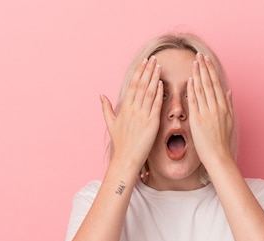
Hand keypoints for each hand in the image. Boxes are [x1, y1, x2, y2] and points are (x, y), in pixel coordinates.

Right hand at [101, 56, 162, 170]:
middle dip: (147, 70)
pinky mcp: (151, 123)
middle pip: (141, 85)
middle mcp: (133, 109)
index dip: (139, 72)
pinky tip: (162, 84)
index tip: (144, 62)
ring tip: (159, 66)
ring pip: (149, 92)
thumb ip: (106, 108)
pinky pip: (155, 105)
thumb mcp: (111, 124)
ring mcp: (142, 116)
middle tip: (153, 58)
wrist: (126, 158)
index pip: (132, 85)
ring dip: (154, 78)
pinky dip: (159, 93)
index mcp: (125, 108)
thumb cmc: (120, 143)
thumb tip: (101, 95)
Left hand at [187, 53, 234, 165]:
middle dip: (204, 68)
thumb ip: (229, 104)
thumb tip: (229, 91)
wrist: (218, 156)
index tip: (206, 60)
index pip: (216, 84)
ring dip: (198, 74)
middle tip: (199, 55)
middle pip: (209, 83)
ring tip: (194, 63)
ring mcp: (207, 113)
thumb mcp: (230, 120)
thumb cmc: (222, 141)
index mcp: (224, 106)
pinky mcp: (198, 119)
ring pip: (202, 89)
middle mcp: (216, 107)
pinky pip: (195, 101)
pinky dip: (192, 90)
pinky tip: (190, 80)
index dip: (211, 70)